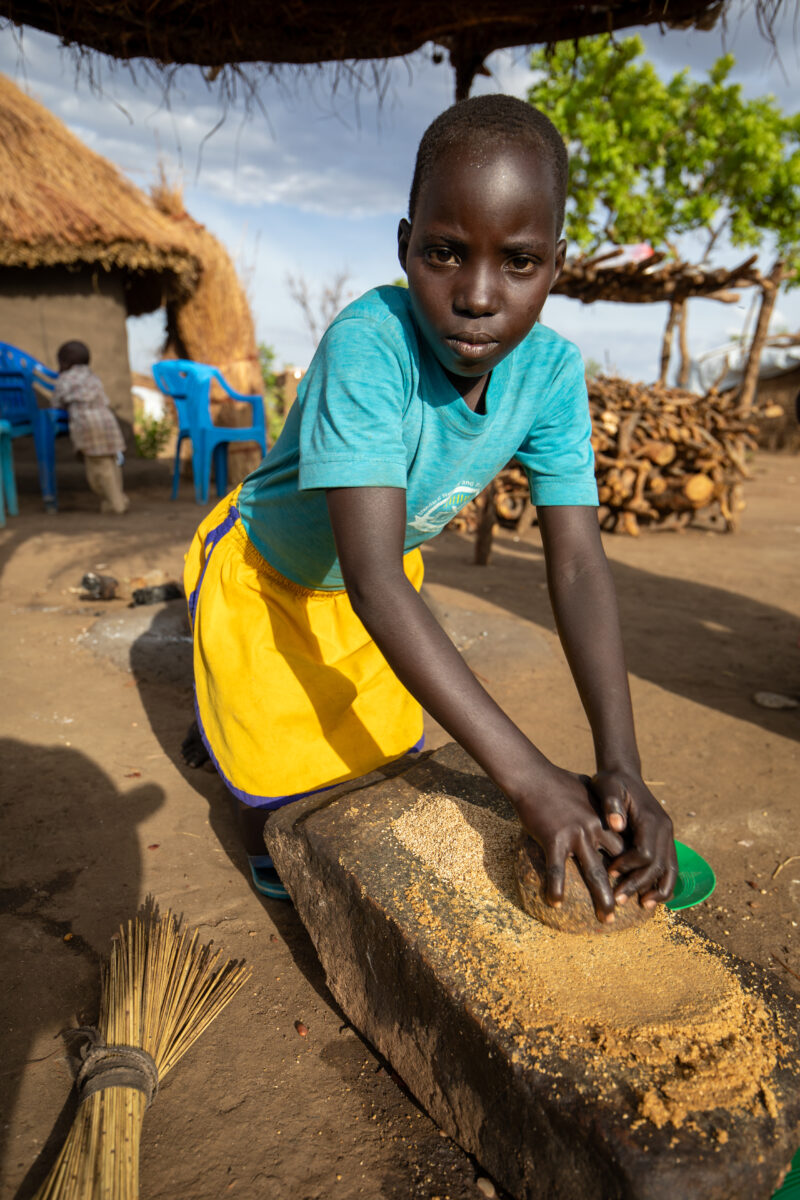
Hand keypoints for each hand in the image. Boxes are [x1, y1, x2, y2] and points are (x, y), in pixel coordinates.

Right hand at [514, 768, 624, 923]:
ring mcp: (576, 835)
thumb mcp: (586, 788)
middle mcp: (594, 829)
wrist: (533, 776)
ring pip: (594, 873)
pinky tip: (555, 903)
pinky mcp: (554, 839)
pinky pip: (556, 870)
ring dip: (602, 898)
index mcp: (603, 819)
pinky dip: (556, 888)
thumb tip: (602, 803)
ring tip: (607, 918)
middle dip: (626, 886)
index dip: (633, 866)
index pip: (626, 847)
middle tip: (631, 907)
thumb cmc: (557, 780)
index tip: (637, 882)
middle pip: (617, 864)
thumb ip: (597, 800)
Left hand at [589, 770, 677, 907]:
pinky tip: (650, 898)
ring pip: (669, 869)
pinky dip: (664, 884)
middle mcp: (664, 829)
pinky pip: (670, 866)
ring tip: (641, 905)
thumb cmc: (611, 781)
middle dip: (639, 884)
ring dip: (656, 890)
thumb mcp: (606, 785)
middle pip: (658, 866)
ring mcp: (667, 835)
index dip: (628, 866)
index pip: (645, 853)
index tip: (609, 872)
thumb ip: (611, 804)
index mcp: (650, 819)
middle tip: (618, 900)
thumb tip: (616, 825)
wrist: (623, 774)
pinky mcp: (664, 840)